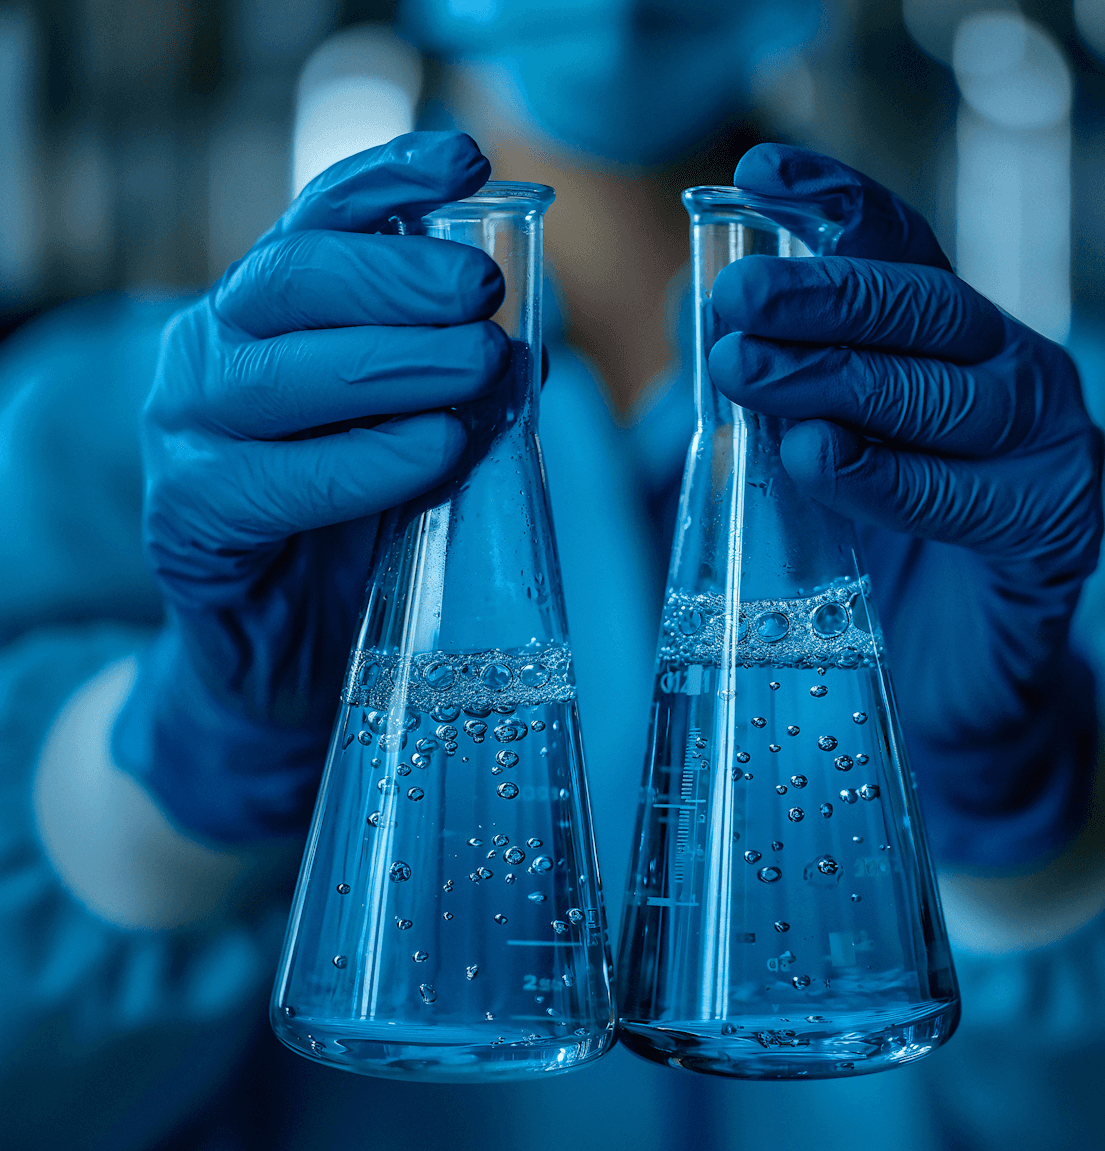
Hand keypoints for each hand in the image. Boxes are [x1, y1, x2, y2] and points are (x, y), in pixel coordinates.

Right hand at [113, 132, 509, 841]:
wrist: (286, 649)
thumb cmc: (355, 528)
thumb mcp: (406, 434)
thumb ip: (445, 382)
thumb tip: (529, 339)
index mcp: (264, 320)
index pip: (316, 225)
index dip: (388, 183)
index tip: (468, 160)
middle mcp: (212, 357)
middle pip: (291, 281)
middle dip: (397, 277)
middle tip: (485, 290)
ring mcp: (186, 435)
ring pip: (278, 373)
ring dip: (392, 361)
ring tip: (479, 366)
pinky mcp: (187, 519)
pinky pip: (274, 481)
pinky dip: (365, 461)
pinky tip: (434, 450)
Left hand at [708, 145, 1104, 865]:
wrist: (950, 681)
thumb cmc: (875, 560)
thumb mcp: (811, 459)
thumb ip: (768, 390)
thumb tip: (690, 314)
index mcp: (951, 344)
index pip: (899, 250)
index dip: (834, 208)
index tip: (758, 175)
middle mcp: (1011, 376)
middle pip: (924, 307)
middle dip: (822, 297)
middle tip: (733, 301)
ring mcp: (1046, 450)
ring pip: (951, 390)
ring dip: (843, 378)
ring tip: (749, 374)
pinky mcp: (1056, 532)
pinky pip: (974, 495)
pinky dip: (891, 477)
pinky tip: (819, 458)